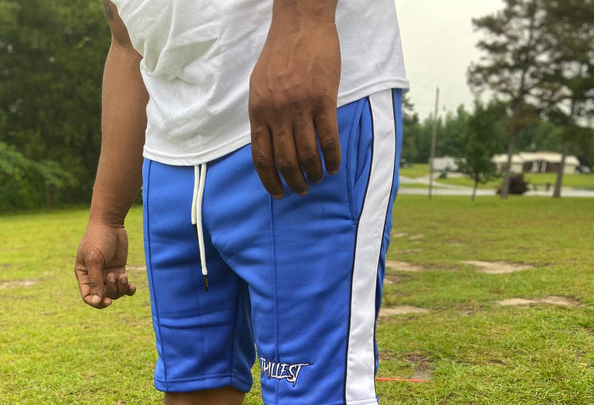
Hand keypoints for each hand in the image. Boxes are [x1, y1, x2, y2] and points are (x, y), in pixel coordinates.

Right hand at [74, 223, 135, 307]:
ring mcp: (107, 274)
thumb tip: (97, 301)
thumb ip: (95, 281)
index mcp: (84, 274)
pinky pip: (124, 287)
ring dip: (120, 288)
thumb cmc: (98, 239)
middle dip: (111, 290)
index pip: (88, 296)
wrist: (110, 223)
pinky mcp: (119, 271)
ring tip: (123, 276)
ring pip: (115, 293)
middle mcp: (95, 276)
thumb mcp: (94, 260)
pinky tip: (131, 285)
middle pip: (103, 296)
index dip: (97, 302)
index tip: (107, 301)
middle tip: (114, 276)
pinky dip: (128, 289)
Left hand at [248, 14, 340, 197]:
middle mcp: (277, 113)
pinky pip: (328, 139)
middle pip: (285, 161)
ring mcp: (301, 107)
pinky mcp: (324, 101)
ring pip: (307, 154)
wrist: (301, 23)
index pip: (261, 157)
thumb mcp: (260, 86)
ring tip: (318, 179)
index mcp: (259, 111)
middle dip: (294, 182)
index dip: (270, 180)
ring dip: (314, 173)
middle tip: (302, 190)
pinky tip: (334, 166)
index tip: (278, 193)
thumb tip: (267, 144)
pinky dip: (332, 158)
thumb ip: (262, 115)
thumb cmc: (280, 54)